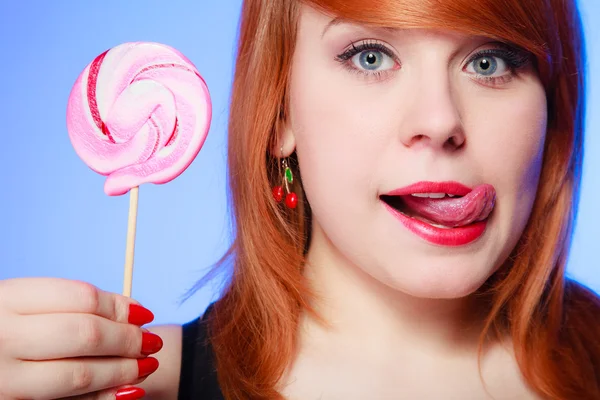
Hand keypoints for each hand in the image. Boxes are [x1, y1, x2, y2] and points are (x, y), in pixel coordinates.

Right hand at [0, 278, 162, 399]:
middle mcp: (1, 337)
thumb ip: (64, 306)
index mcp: (5, 299)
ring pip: (76, 375)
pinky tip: (123, 393)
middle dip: (127, 340)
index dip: (120, 306)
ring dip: (120, 371)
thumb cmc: (0, 327)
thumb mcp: (19, 305)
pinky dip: (99, 399)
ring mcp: (2, 378)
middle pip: (84, 334)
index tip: (142, 313)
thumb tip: (132, 312)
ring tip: (145, 366)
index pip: (81, 297)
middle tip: (150, 342)